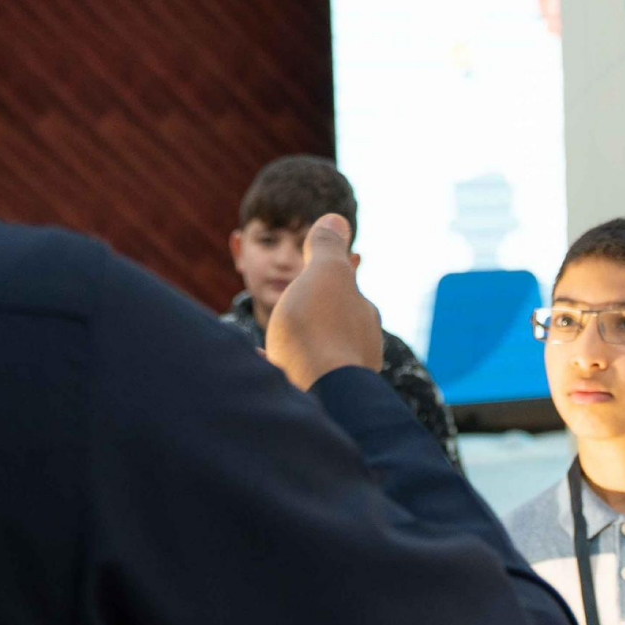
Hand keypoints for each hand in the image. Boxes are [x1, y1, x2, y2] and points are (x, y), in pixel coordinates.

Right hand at [265, 214, 382, 386]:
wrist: (323, 399)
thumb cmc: (320, 332)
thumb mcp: (325, 275)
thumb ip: (328, 248)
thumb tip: (337, 218)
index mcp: (363, 316)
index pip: (343, 292)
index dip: (319, 282)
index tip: (301, 282)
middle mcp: (361, 349)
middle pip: (329, 326)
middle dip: (306, 319)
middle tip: (282, 318)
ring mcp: (344, 380)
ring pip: (312, 356)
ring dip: (291, 348)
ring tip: (266, 347)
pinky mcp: (325, 406)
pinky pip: (298, 382)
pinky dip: (280, 373)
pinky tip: (260, 369)